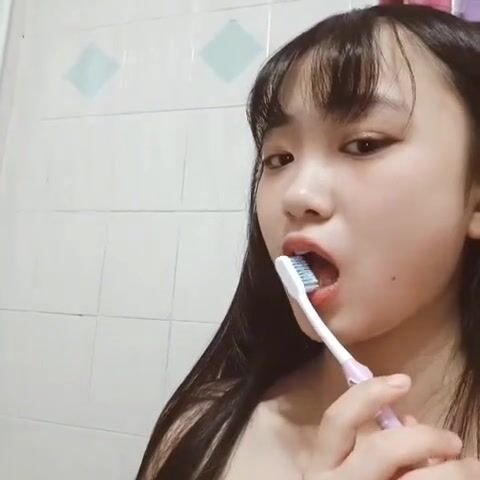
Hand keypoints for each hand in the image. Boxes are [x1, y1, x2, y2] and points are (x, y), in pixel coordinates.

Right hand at [304, 374, 463, 479]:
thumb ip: (375, 445)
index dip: (370, 394)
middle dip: (425, 438)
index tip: (403, 380)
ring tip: (469, 468)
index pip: (339, 420)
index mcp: (323, 466)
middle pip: (384, 449)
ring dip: (453, 471)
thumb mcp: (352, 472)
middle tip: (452, 440)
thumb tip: (409, 420)